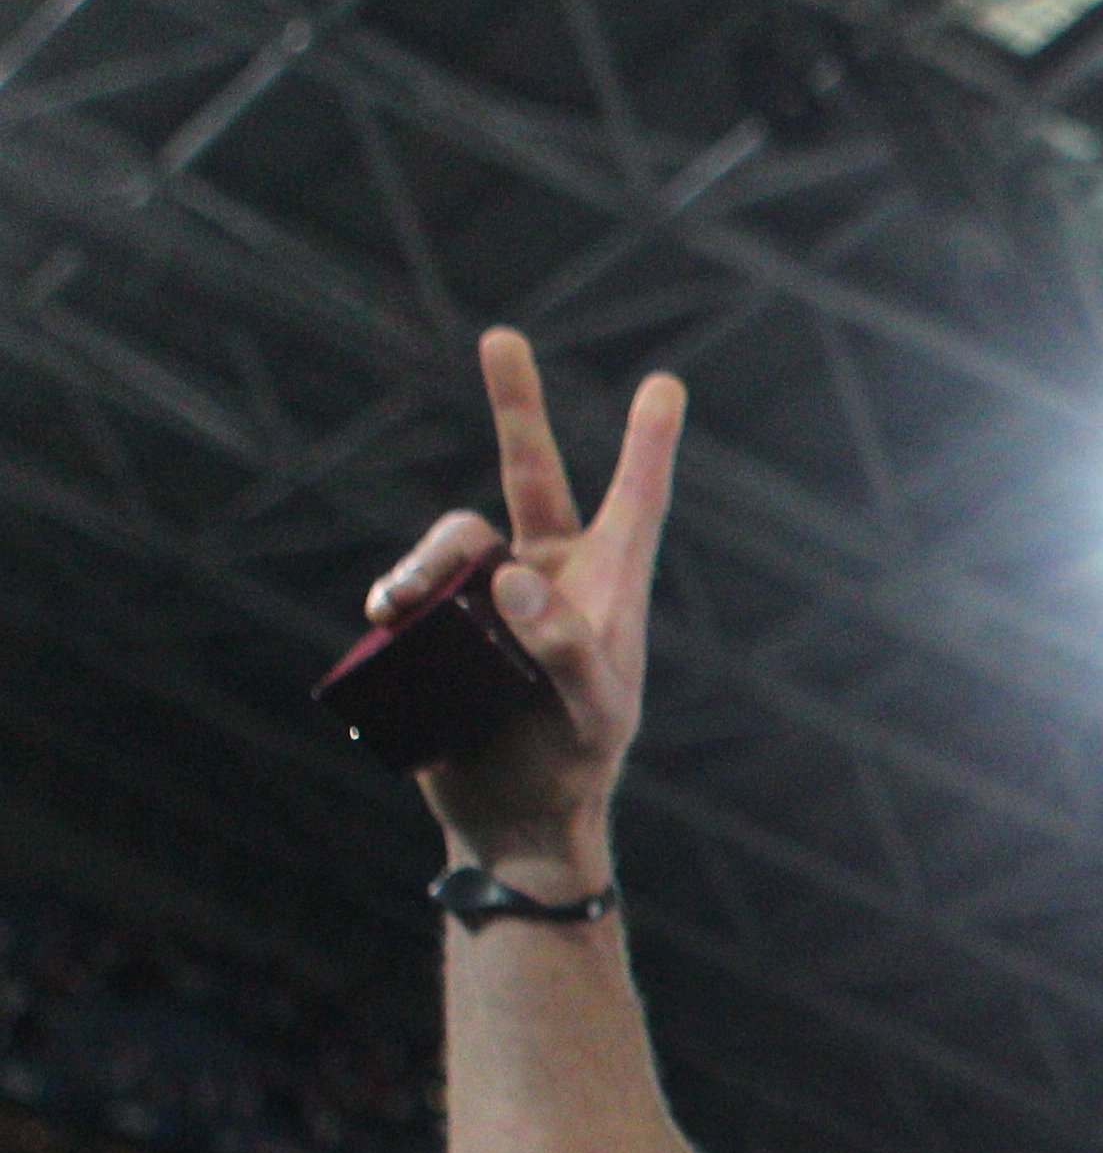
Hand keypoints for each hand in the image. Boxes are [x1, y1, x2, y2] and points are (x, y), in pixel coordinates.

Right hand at [364, 328, 684, 876]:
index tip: (665, 384)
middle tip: (501, 336)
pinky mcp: (438, 623)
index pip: (635, 502)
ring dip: (424, 559)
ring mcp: (487, 595)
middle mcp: (546, 574)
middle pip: (529, 474)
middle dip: (516, 405)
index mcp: (605, 587)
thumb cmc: (576, 762)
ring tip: (403, 605)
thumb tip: (513, 572)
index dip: (647, 444)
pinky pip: (406, 586)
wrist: (514, 817)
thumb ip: (564, 645)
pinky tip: (386, 619)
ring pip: (449, 539)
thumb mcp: (592, 710)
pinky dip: (392, 593)